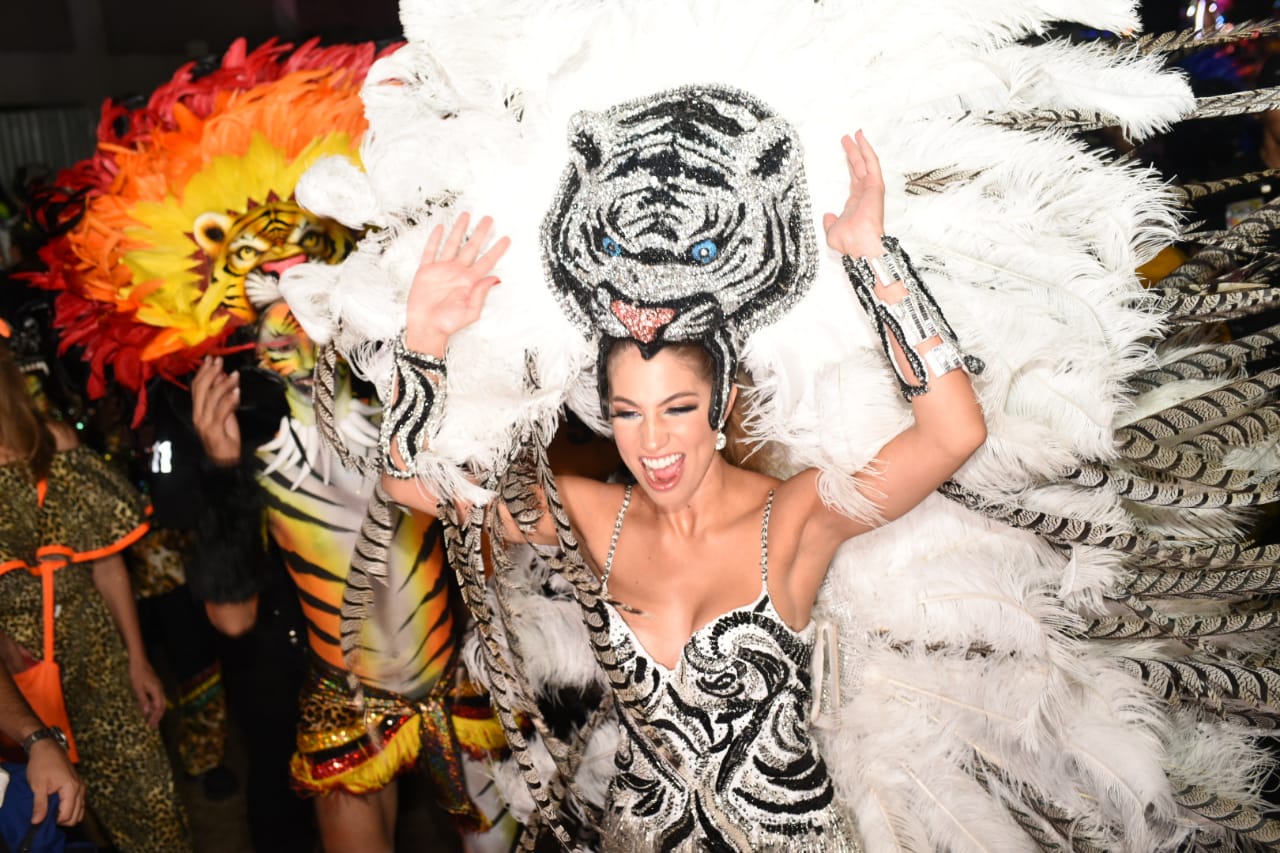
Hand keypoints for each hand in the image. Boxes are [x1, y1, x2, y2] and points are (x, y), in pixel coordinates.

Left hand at [26, 738, 84, 825]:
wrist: (47, 748)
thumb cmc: (42, 764)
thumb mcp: (37, 785)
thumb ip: (39, 805)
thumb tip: (37, 822)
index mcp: (71, 788)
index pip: (68, 815)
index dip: (54, 820)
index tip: (43, 816)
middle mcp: (80, 788)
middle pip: (76, 815)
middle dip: (62, 820)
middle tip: (46, 814)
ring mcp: (81, 786)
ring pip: (80, 810)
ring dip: (67, 815)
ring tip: (52, 810)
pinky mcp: (79, 785)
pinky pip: (79, 803)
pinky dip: (71, 808)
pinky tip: (58, 806)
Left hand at [128, 658, 165, 727]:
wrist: (139, 661)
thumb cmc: (137, 674)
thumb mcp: (138, 688)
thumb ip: (143, 700)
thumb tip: (147, 712)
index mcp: (157, 690)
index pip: (159, 707)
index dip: (156, 717)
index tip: (151, 725)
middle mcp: (160, 689)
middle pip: (162, 705)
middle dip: (158, 716)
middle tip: (152, 726)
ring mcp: (158, 687)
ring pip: (160, 702)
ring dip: (156, 712)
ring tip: (150, 720)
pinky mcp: (155, 686)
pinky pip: (157, 698)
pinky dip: (154, 706)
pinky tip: (148, 709)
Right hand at [191, 356, 240, 465]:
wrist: (224, 460)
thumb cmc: (225, 437)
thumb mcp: (224, 414)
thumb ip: (222, 397)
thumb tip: (224, 376)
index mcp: (197, 410)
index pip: (196, 387)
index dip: (203, 372)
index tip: (211, 359)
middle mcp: (198, 415)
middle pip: (201, 389)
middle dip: (211, 373)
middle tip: (220, 361)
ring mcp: (204, 422)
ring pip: (212, 397)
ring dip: (225, 384)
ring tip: (235, 375)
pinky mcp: (214, 429)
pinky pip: (221, 411)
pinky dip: (230, 400)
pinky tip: (237, 392)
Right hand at [405, 213, 509, 354]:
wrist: (426, 328)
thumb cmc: (448, 323)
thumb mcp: (470, 311)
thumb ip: (481, 293)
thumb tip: (496, 277)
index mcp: (470, 281)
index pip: (487, 261)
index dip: (497, 249)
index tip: (507, 238)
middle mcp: (457, 272)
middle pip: (471, 247)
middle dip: (480, 232)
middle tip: (489, 219)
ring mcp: (442, 270)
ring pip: (452, 244)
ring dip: (459, 230)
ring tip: (466, 215)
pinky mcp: (426, 271)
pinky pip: (431, 251)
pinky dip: (435, 239)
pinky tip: (440, 228)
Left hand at [822, 130, 885, 257]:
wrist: (860, 245)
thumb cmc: (850, 242)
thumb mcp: (832, 231)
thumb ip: (830, 222)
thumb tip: (827, 216)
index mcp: (855, 204)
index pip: (854, 179)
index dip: (850, 165)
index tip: (847, 154)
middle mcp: (864, 195)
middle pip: (859, 168)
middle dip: (854, 153)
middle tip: (848, 139)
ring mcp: (871, 190)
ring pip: (866, 163)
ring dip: (861, 148)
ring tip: (855, 134)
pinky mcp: (875, 187)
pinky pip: (872, 164)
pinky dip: (867, 151)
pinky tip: (862, 139)